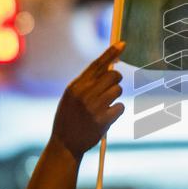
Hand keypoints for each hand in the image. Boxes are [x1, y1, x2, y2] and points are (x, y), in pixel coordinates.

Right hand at [51, 42, 125, 157]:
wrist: (65, 144)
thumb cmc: (69, 118)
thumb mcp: (71, 97)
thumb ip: (86, 83)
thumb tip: (108, 68)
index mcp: (75, 86)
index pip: (97, 64)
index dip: (111, 53)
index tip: (123, 43)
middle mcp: (84, 94)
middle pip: (114, 75)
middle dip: (116, 80)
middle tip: (110, 89)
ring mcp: (94, 107)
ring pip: (118, 90)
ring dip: (115, 97)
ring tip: (103, 107)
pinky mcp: (103, 120)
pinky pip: (120, 107)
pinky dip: (116, 112)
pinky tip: (105, 118)